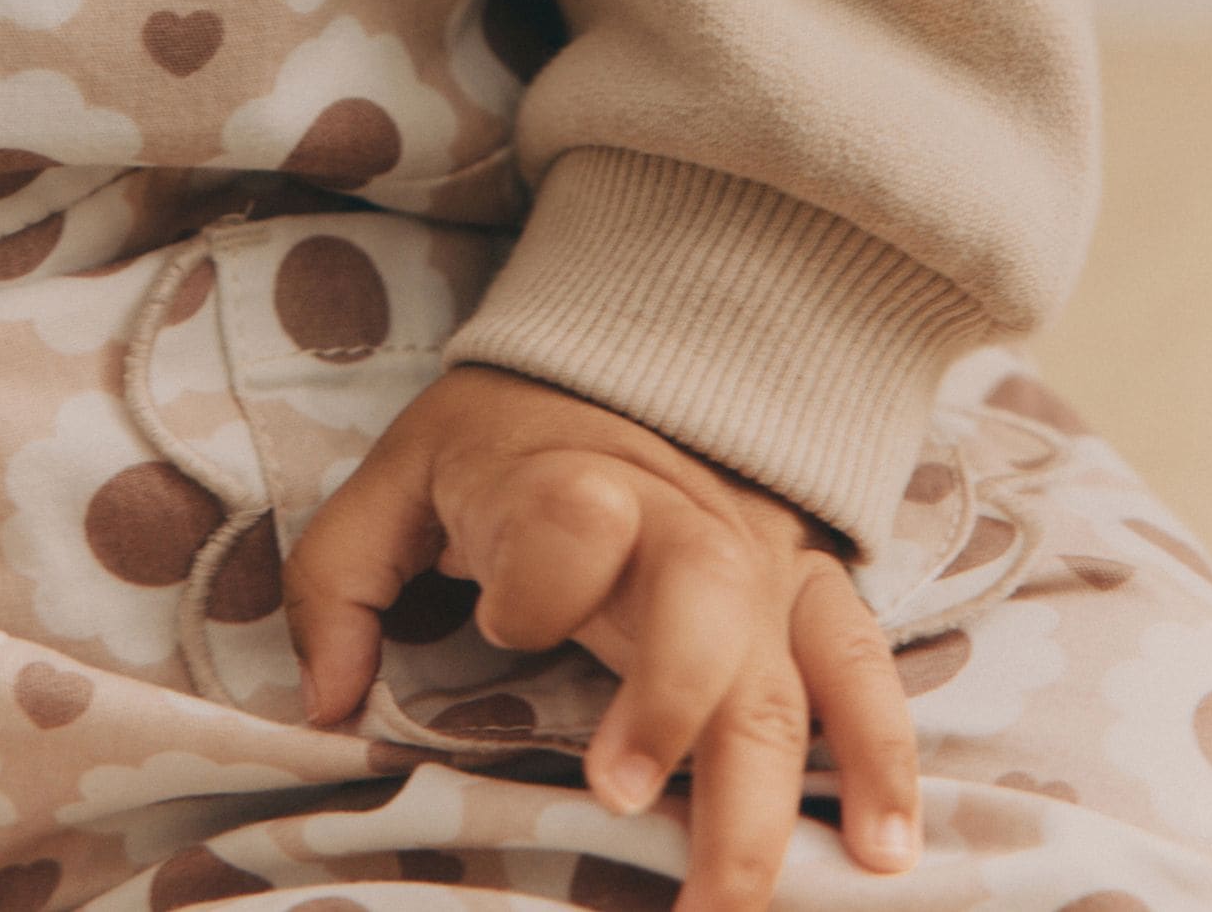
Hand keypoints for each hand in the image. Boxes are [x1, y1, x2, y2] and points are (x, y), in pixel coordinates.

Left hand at [281, 363, 922, 911]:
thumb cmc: (502, 440)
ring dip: (769, 788)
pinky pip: (860, 667)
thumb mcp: (403, 474)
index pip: (572, 521)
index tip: (497, 624)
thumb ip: (344, 579)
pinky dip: (883, 757)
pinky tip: (883, 854)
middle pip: (699, 607)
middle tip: (616, 804)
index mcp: (575, 479)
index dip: (536, 582)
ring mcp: (757, 561)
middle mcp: (682, 523)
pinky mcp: (806, 587)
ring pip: (784, 669)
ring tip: (741, 899)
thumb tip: (327, 700)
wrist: (623, 354)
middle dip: (668, 708)